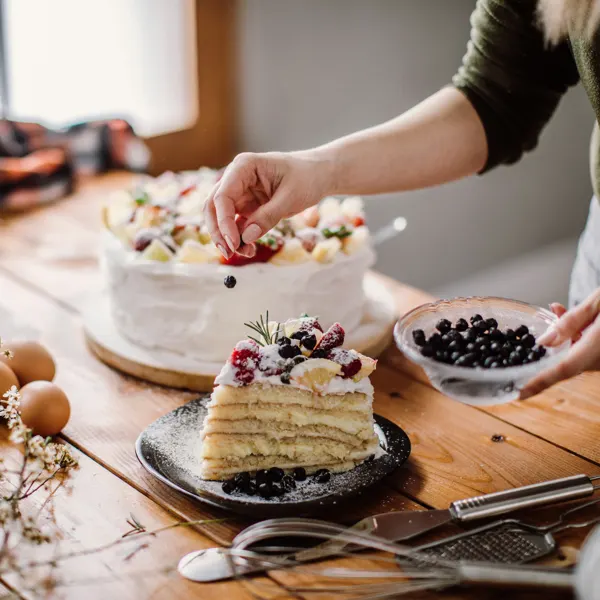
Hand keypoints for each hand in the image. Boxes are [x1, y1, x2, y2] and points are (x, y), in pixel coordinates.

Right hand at [203, 151, 332, 258]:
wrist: (319, 175)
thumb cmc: (307, 177)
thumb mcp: (291, 198)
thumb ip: (268, 217)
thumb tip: (246, 237)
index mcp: (244, 166)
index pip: (223, 195)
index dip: (224, 221)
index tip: (233, 242)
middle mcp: (237, 178)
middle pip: (214, 206)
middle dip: (218, 230)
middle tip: (228, 252)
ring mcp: (241, 193)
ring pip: (222, 218)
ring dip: (228, 237)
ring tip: (245, 253)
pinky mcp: (247, 206)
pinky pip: (236, 225)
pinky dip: (240, 238)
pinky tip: (250, 249)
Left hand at [519, 288, 599, 398]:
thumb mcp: (599, 301)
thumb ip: (571, 321)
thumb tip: (544, 342)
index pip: (564, 369)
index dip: (540, 383)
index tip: (519, 393)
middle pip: (569, 362)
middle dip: (550, 350)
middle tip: (537, 334)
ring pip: (579, 354)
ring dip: (565, 338)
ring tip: (557, 310)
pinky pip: (589, 350)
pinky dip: (577, 336)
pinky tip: (566, 314)